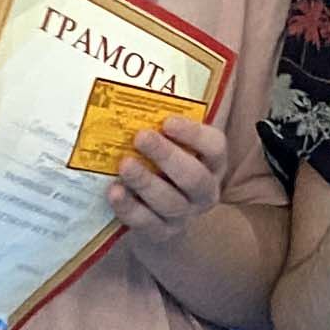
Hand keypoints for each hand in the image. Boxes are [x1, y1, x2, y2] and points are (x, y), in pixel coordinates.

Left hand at [108, 116, 227, 236]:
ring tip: (124, 164)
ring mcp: (184, 215)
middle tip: (140, 137)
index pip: (214, 147)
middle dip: (167, 156)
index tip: (167, 121)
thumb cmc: (164, 168)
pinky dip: (129, 208)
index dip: (194, 134)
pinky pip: (147, 223)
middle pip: (194, 178)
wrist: (160, 215)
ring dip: (145, 182)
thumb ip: (162, 128)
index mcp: (212, 164)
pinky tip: (114, 191)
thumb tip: (131, 96)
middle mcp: (203, 191)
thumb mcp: (172, 147)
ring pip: (170, 203)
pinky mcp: (161, 232)